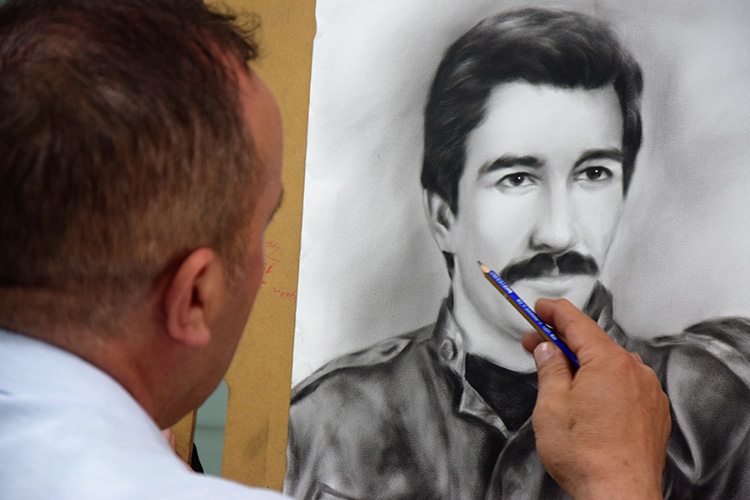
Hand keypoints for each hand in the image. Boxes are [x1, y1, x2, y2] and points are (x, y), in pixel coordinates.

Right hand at [525, 298, 670, 499]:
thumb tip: (547, 350)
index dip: (553, 311)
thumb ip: (550, 368)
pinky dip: (603, 384)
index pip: (576, 321)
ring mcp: (647, 392)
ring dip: (583, 364)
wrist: (619, 495)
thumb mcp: (551, 405)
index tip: (539, 307)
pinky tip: (586, 400)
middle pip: (593, 343)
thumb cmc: (588, 457)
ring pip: (609, 365)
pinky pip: (624, 385)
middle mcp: (634, 371)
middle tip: (535, 345)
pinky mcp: (653, 412)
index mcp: (609, 362)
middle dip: (562, 342)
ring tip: (558, 379)